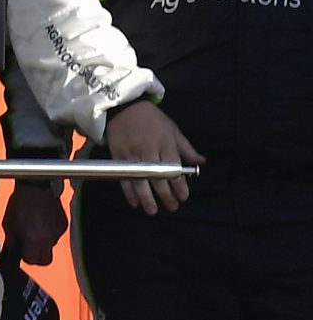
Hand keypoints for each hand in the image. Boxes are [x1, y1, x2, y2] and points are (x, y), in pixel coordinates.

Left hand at [2, 178, 67, 264]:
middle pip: (46, 261)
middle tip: (29, 248)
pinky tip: (42, 221)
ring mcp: (58, 232)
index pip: (32, 261)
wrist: (36, 188)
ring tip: (34, 228)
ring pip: (51, 247)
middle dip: (37, 257)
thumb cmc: (20, 204)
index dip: (26, 258)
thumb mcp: (9, 224)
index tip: (22, 252)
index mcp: (33, 239)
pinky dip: (49, 232)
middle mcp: (48, 238)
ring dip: (43, 242)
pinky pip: (56, 235)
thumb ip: (11, 242)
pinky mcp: (64, 225)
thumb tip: (11, 253)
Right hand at [104, 99, 202, 213]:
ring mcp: (132, 155)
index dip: (179, 185)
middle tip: (172, 207)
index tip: (184, 197)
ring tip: (152, 210)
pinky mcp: (118, 158)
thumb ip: (186, 148)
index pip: (174, 169)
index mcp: (165, 144)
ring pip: (140, 181)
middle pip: (158, 178)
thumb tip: (201, 162)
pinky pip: (123, 178)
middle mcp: (149, 151)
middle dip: (165, 195)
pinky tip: (134, 202)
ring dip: (146, 198)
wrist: (124, 108)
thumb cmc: (152, 119)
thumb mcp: (173, 130)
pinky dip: (128, 192)